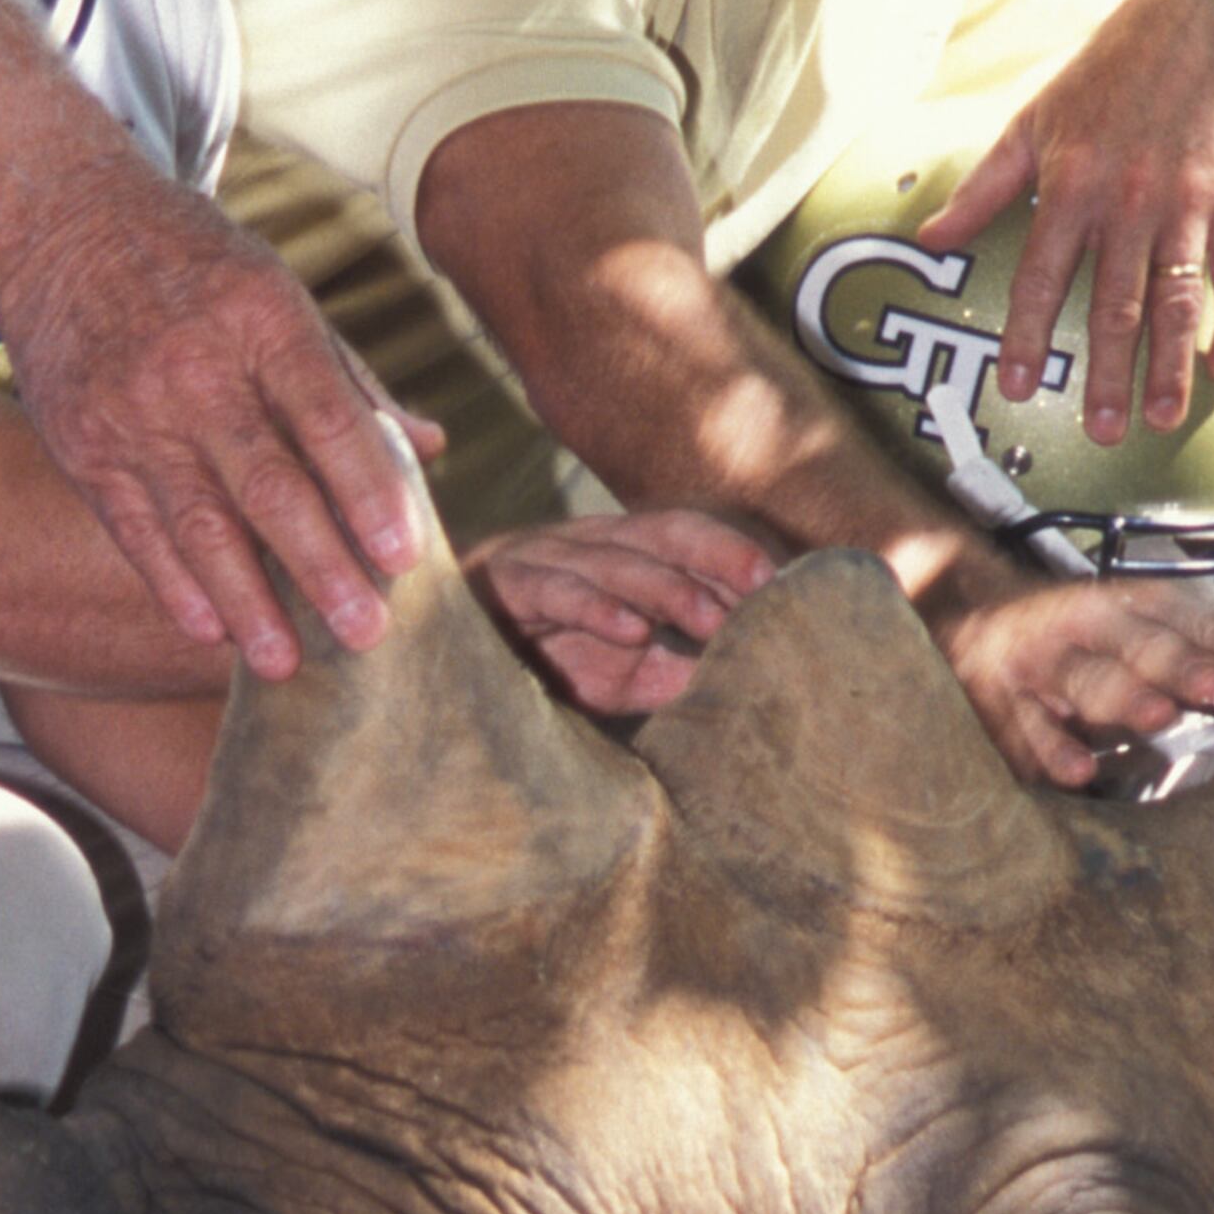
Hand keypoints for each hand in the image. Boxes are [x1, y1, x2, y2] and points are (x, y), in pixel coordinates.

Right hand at [0, 157, 439, 680]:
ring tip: (284, 663)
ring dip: (245, 600)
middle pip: (266, 485)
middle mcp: (195, 370)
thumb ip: (353, 381)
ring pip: (197, 523)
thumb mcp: (281, 293)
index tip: (404, 554)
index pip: (324, 416)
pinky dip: (172, 584)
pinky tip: (210, 628)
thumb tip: (430, 451)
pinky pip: (134, 529)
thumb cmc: (196, 265)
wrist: (62, 224)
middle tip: (367, 634)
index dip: (366, 487)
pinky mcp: (82, 445)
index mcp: (263, 321)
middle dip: (320, 566)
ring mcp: (131, 412)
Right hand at [468, 506, 775, 716]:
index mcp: (617, 554)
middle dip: (713, 557)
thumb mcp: (618, 674)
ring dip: (665, 587)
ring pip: (612, 559)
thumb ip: (670, 671)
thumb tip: (737, 680)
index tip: (780, 581)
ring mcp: (541, 559)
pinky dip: (594, 607)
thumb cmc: (533, 663)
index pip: (683, 536)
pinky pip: (553, 589)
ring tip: (708, 618)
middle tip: (760, 593)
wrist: (434, 663)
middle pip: (659, 533)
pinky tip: (629, 630)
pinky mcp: (500, 587)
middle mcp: (583, 545)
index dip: (731, 551)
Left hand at [919, 0, 1213, 438]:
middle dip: (1106, 373)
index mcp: (1072, 185)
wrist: (1190, 27)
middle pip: (1114, 303)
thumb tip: (928, 238)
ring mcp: (1185, 202)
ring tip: (1161, 419)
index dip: (1027, 335)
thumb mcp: (1031, 123)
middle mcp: (1129, 199)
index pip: (1042, 275)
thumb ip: (982, 189)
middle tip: (1099, 431)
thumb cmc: (1100, 81)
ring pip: (1176, 298)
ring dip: (1169, 365)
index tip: (1017, 388)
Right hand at [941, 552, 1213, 793]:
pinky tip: (1076, 771)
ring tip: (1156, 716)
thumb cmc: (1087, 631)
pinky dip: (1048, 749)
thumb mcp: (1157, 613)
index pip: (1192, 617)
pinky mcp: (1000, 703)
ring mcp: (1042, 663)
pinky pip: (1024, 729)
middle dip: (1184, 666)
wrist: (967, 616)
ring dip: (1121, 696)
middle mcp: (1088, 625)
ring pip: (1085, 681)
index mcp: (1132, 602)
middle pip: (1142, 645)